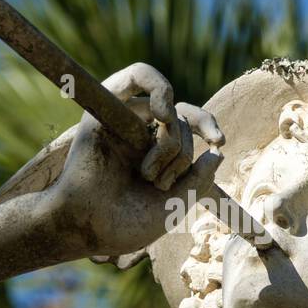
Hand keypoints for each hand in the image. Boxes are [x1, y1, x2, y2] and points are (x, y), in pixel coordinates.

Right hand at [47, 63, 224, 260]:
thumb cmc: (125, 224)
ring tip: (149, 174)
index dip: (208, 125)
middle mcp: (141, 134)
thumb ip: (197, 180)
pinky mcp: (105, 112)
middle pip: (183, 119)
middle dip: (183, 154)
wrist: (88, 230)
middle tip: (163, 185)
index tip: (219, 141)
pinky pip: (135, 77)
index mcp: (155, 152)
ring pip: (169, 111)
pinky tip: (163, 114)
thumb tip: (216, 152)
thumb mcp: (173, 206)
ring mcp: (124, 122)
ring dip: (171, 144)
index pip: (188, 123)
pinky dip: (158, 88)